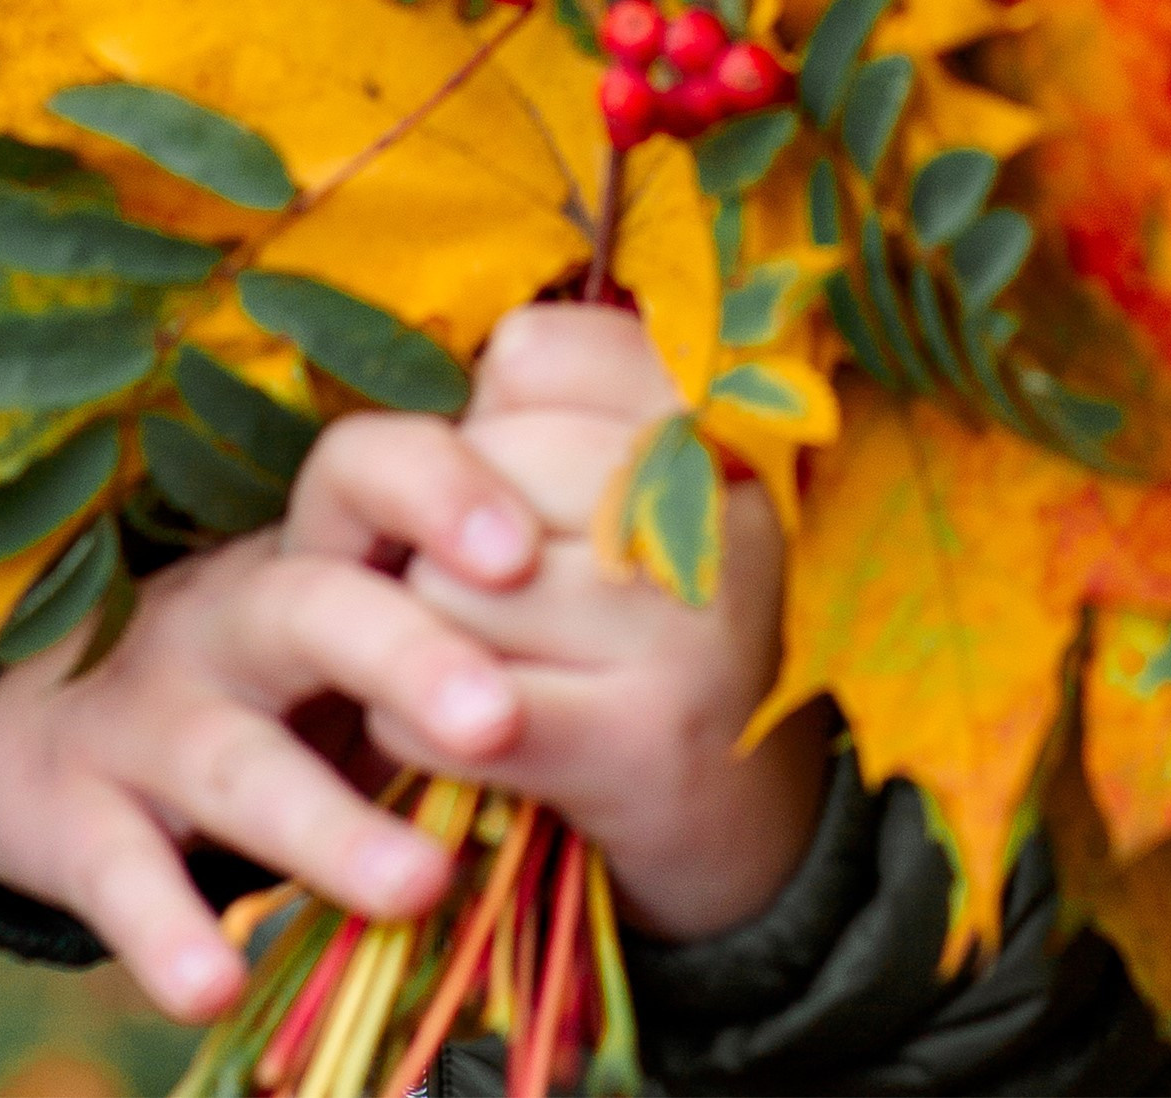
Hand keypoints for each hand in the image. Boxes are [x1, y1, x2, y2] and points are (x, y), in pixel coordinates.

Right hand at [0, 411, 544, 1019]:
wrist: (44, 740)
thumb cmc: (260, 677)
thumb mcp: (344, 616)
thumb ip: (457, 603)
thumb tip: (632, 587)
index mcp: (311, 554)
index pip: (368, 474)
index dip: (440, 495)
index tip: (523, 550)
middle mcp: (230, 619)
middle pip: (316, 609)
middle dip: (408, 657)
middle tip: (499, 720)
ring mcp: (151, 717)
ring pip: (239, 763)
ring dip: (327, 826)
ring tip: (420, 883)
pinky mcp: (79, 821)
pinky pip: (121, 875)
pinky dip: (163, 931)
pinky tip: (214, 985)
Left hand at [396, 303, 831, 940]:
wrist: (750, 815)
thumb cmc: (657, 620)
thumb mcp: (643, 484)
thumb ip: (558, 406)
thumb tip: (443, 399)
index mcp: (719, 414)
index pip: (530, 356)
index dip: (497, 422)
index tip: (535, 485)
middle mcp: (717, 502)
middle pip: (478, 467)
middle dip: (453, 535)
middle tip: (512, 593)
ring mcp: (685, 623)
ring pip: (444, 588)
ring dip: (433, 638)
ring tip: (502, 662)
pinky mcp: (636, 739)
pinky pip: (440, 709)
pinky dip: (420, 730)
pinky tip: (476, 733)